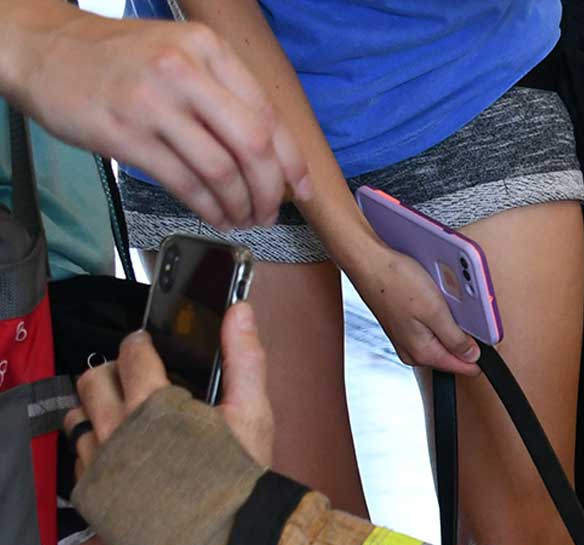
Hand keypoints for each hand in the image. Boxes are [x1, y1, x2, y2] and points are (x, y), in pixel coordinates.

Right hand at [7, 10, 309, 228]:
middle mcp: (184, 72)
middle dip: (270, 190)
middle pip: (253, 146)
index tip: (300, 191)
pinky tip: (214, 215)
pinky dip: (208, 208)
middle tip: (269, 213)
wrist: (46, 49)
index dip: (291, 162)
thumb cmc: (121, 60)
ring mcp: (152, 103)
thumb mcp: (180, 56)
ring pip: (221, 171)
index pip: (269, 114)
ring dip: (239, 206)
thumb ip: (225, 95)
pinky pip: (184, 184)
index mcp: (208, 50)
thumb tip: (274, 157)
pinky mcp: (126, 135)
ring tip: (242, 218)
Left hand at [67, 303, 274, 473]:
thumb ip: (244, 358)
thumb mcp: (252, 414)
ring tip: (118, 419)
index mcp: (155, 403)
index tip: (144, 347)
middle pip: (93, 381)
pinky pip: (77, 459)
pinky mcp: (93, 493)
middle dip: (110, 374)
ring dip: (94, 411)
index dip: (139, 345)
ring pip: (76, 418)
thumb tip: (240, 311)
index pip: (132, 354)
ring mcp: (101, 462)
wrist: (225, 543)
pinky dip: (93, 451)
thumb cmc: (241, 480)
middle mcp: (118, 429)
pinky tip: (118, 457)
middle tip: (129, 382)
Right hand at [342, 244, 481, 375]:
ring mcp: (407, 340)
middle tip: (461, 311)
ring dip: (451, 325)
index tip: (486, 338)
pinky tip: (433, 300)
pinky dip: (438, 317)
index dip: (480, 353)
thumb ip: (456, 338)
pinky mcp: (404, 327)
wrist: (368, 262)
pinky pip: (431, 330)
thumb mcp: (435, 311)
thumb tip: (472, 356)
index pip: (464, 368)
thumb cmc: (395, 281)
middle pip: (453, 355)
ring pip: (442, 341)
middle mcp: (412, 352)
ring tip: (443, 303)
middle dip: (464, 336)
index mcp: (422, 353)